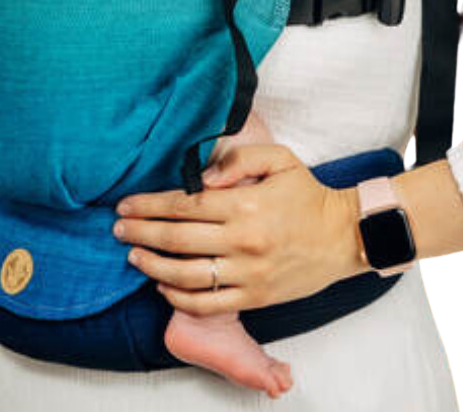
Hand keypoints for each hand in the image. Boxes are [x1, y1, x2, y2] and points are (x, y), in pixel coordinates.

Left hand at [113, 144, 364, 317]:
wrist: (344, 235)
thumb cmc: (308, 193)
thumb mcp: (280, 159)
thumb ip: (239, 158)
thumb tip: (202, 175)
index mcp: (245, 204)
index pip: (185, 205)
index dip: (150, 205)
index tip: (126, 205)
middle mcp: (243, 241)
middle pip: (177, 240)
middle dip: (141, 234)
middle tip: (118, 229)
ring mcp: (248, 273)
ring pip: (186, 276)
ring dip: (152, 266)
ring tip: (133, 256)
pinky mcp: (256, 296)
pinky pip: (207, 303)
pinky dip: (178, 297)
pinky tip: (162, 284)